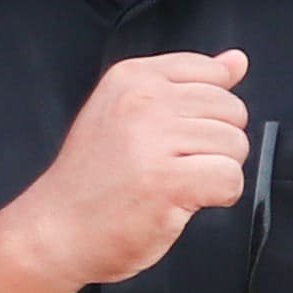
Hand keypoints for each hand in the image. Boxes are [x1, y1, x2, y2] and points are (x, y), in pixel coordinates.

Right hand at [1, 48, 251, 286]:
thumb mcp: (129, 113)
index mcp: (132, 78)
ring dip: (215, 172)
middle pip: (231, 110)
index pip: (211, 71)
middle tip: (172, 164)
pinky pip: (230, 179)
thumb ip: (186, 84)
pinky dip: (217, 198)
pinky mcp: (168, 179)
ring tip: (174, 182)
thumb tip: (236, 61)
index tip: (174, 133)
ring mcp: (153, 139)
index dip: (206, 111)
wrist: (56, 231)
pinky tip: (183, 200)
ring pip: (235, 145)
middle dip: (215, 144)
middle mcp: (142, 101)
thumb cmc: (92, 180)